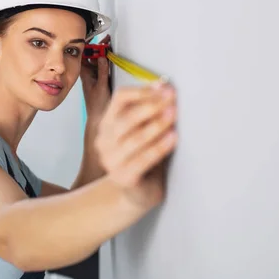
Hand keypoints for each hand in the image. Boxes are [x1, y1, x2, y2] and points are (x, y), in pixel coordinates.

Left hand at [80, 35, 111, 123]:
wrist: (99, 119)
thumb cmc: (97, 106)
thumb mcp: (101, 87)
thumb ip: (102, 71)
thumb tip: (103, 57)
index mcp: (86, 74)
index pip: (85, 55)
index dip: (90, 45)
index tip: (98, 39)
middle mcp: (90, 74)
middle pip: (93, 56)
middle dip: (100, 47)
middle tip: (108, 41)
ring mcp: (96, 77)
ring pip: (99, 61)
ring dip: (104, 54)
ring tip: (110, 46)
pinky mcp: (102, 81)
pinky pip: (104, 68)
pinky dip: (108, 62)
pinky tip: (112, 59)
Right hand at [94, 81, 177, 209]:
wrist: (138, 192)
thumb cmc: (143, 155)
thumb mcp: (143, 129)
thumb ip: (149, 110)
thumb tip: (166, 86)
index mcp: (107, 123)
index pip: (119, 99)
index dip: (142, 91)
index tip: (165, 88)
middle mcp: (104, 141)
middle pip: (126, 118)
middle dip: (151, 106)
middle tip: (172, 99)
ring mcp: (111, 161)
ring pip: (135, 138)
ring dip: (156, 125)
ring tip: (174, 115)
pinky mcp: (124, 178)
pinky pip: (143, 159)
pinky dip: (159, 147)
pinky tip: (173, 137)